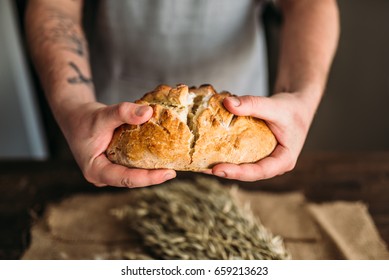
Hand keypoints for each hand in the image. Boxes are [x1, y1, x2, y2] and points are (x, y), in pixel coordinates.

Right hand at [61, 101, 176, 186]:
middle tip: (175, 170)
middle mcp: (103, 176)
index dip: (149, 178)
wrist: (75, 116)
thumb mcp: (103, 114)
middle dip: (154, 176)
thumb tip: (148, 112)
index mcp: (96, 171)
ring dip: (151, 169)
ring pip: (133, 174)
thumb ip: (123, 112)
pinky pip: (132, 166)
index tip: (169, 174)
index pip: (126, 179)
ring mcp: (109, 171)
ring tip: (172, 164)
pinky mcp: (115, 165)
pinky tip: (161, 156)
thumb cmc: (84, 118)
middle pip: (132, 180)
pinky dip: (145, 161)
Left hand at [211, 92, 316, 180]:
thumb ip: (253, 104)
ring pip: (243, 167)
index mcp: (284, 160)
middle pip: (248, 174)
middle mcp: (273, 165)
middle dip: (226, 172)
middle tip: (203, 168)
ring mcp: (264, 161)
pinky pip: (241, 158)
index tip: (217, 170)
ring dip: (223, 166)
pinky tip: (209, 153)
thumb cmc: (291, 108)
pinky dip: (226, 155)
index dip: (238, 173)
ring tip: (201, 165)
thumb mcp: (275, 105)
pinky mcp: (256, 154)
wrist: (297, 106)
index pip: (260, 171)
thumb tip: (227, 103)